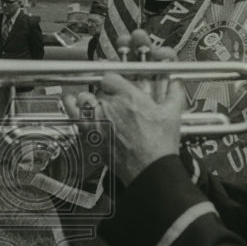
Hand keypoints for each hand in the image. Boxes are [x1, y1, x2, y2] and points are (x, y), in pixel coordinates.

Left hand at [66, 71, 183, 186]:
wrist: (149, 169)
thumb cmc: (159, 146)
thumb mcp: (172, 115)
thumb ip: (174, 94)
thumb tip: (176, 84)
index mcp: (129, 97)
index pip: (110, 77)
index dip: (112, 80)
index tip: (114, 84)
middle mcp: (110, 106)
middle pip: (97, 89)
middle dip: (103, 93)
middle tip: (110, 100)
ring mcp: (97, 120)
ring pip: (83, 98)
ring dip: (87, 98)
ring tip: (91, 102)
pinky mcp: (90, 135)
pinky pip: (73, 114)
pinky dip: (70, 106)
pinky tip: (71, 103)